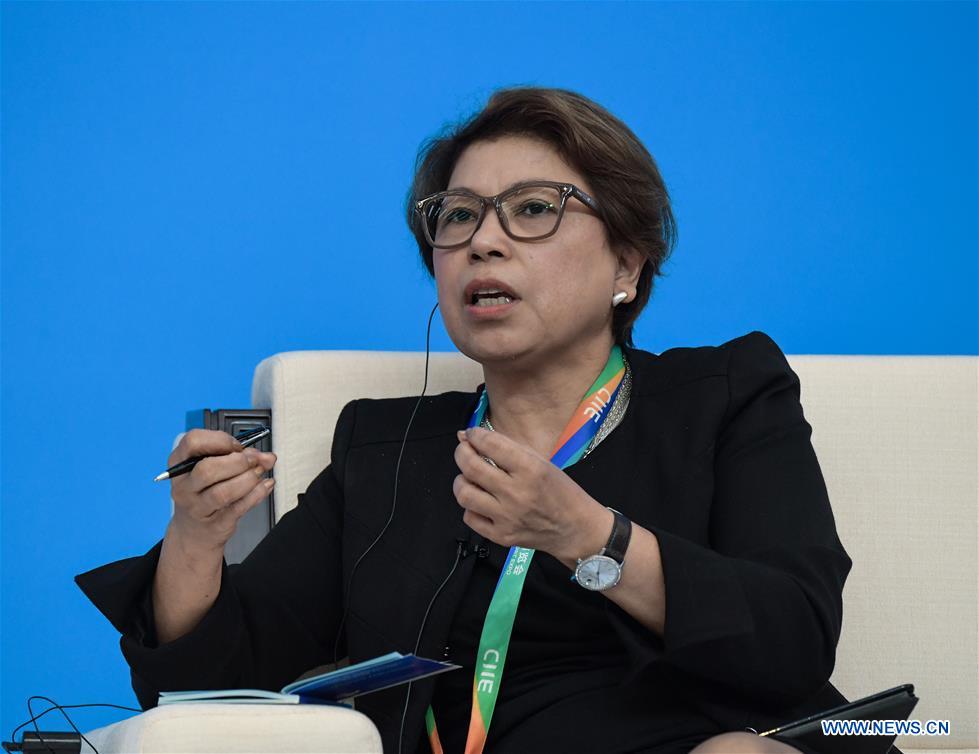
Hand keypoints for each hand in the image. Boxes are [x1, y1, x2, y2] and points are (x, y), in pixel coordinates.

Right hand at [167, 429, 276, 552]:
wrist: (194, 530)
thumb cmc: (204, 491)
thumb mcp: (214, 467)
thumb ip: (241, 456)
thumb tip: (267, 457)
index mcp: (179, 463)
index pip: (192, 442)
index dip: (219, 440)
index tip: (237, 446)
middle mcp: (184, 486)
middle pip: (207, 469)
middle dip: (238, 462)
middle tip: (254, 460)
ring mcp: (197, 507)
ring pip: (222, 492)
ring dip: (248, 479)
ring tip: (259, 473)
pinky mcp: (215, 523)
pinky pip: (238, 507)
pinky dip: (257, 494)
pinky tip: (265, 485)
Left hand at [453, 426, 609, 560]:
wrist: (574, 529)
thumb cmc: (560, 492)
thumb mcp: (540, 461)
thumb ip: (505, 447)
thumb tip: (468, 435)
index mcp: (531, 469)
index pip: (490, 444)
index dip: (475, 435)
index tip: (472, 434)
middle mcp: (517, 493)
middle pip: (471, 467)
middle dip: (461, 452)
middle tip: (465, 450)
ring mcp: (507, 517)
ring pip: (464, 493)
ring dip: (461, 480)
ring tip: (470, 478)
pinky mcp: (501, 536)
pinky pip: (469, 517)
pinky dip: (470, 506)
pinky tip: (481, 500)